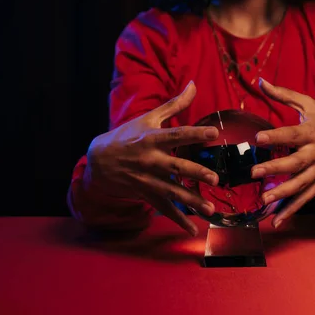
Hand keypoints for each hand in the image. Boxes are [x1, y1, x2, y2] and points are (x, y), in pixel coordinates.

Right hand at [87, 81, 218, 235]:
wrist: (99, 160)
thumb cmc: (127, 135)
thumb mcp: (148, 118)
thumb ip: (174, 104)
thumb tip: (194, 84)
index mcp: (152, 138)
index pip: (176, 135)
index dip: (194, 134)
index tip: (213, 134)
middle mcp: (150, 160)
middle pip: (176, 167)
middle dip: (195, 173)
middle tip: (215, 179)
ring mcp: (148, 180)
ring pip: (172, 192)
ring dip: (191, 202)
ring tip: (210, 210)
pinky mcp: (146, 194)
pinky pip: (164, 209)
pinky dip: (178, 220)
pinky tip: (194, 230)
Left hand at [252, 78, 314, 227]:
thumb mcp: (308, 105)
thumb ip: (284, 95)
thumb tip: (260, 81)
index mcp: (312, 132)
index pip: (292, 134)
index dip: (276, 136)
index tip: (258, 138)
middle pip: (295, 162)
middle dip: (275, 168)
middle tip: (254, 172)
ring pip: (300, 184)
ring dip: (282, 193)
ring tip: (264, 199)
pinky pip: (305, 198)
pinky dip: (291, 210)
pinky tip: (277, 220)